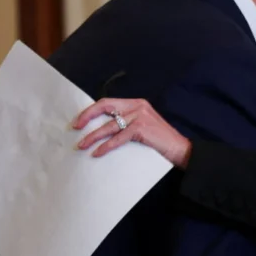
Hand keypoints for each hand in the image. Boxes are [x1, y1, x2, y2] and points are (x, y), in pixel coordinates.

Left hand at [73, 98, 191, 167]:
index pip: (108, 102)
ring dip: (93, 136)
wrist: (180, 149)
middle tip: (75, 127)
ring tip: (82, 145)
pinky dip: (106, 146)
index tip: (79, 121)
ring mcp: (140, 116)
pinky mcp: (141, 128)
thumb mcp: (142, 126)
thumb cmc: (160, 141)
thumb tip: (102, 130)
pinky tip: (98, 152)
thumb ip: (126, 123)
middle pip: (105, 106)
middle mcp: (137, 106)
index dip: (91, 111)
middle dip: (87, 116)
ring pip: (109, 125)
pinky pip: (118, 138)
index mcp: (136, 103)